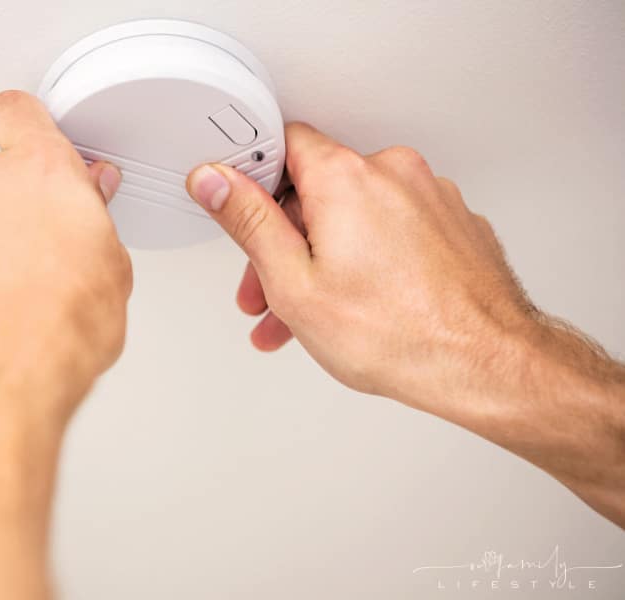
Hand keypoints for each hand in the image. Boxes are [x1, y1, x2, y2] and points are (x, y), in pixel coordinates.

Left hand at [0, 91, 131, 418]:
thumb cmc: (58, 327)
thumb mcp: (112, 266)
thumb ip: (95, 218)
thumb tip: (90, 205)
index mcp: (39, 171)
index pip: (18, 111)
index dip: (27, 123)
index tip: (37, 137)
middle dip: (19, 200)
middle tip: (49, 236)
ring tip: (25, 286)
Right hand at [186, 123, 624, 527]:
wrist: (486, 364)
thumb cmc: (400, 333)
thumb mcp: (295, 283)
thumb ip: (248, 222)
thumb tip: (215, 181)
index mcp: (346, 177)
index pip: (283, 143)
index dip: (252, 179)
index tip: (240, 208)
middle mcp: (392, 173)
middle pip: (317, 190)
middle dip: (285, 241)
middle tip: (268, 290)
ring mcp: (429, 197)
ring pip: (354, 216)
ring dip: (323, 259)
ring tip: (308, 316)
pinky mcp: (452, 223)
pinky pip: (392, 229)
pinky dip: (367, 258)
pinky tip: (357, 304)